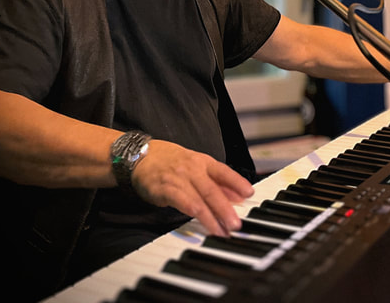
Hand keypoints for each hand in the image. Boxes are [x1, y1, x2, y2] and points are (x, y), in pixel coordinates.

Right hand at [130, 140, 253, 236]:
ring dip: (213, 218)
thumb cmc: (170, 162)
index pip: (223, 171)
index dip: (237, 182)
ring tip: (223, 232)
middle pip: (213, 190)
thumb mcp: (195, 166)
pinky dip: (195, 214)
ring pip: (199, 200)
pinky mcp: (165, 190)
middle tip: (236, 224)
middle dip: (226, 208)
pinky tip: (203, 224)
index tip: (249, 193)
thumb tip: (238, 195)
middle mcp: (192, 169)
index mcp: (202, 162)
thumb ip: (216, 181)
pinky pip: (183, 203)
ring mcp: (179, 179)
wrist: (140, 157)